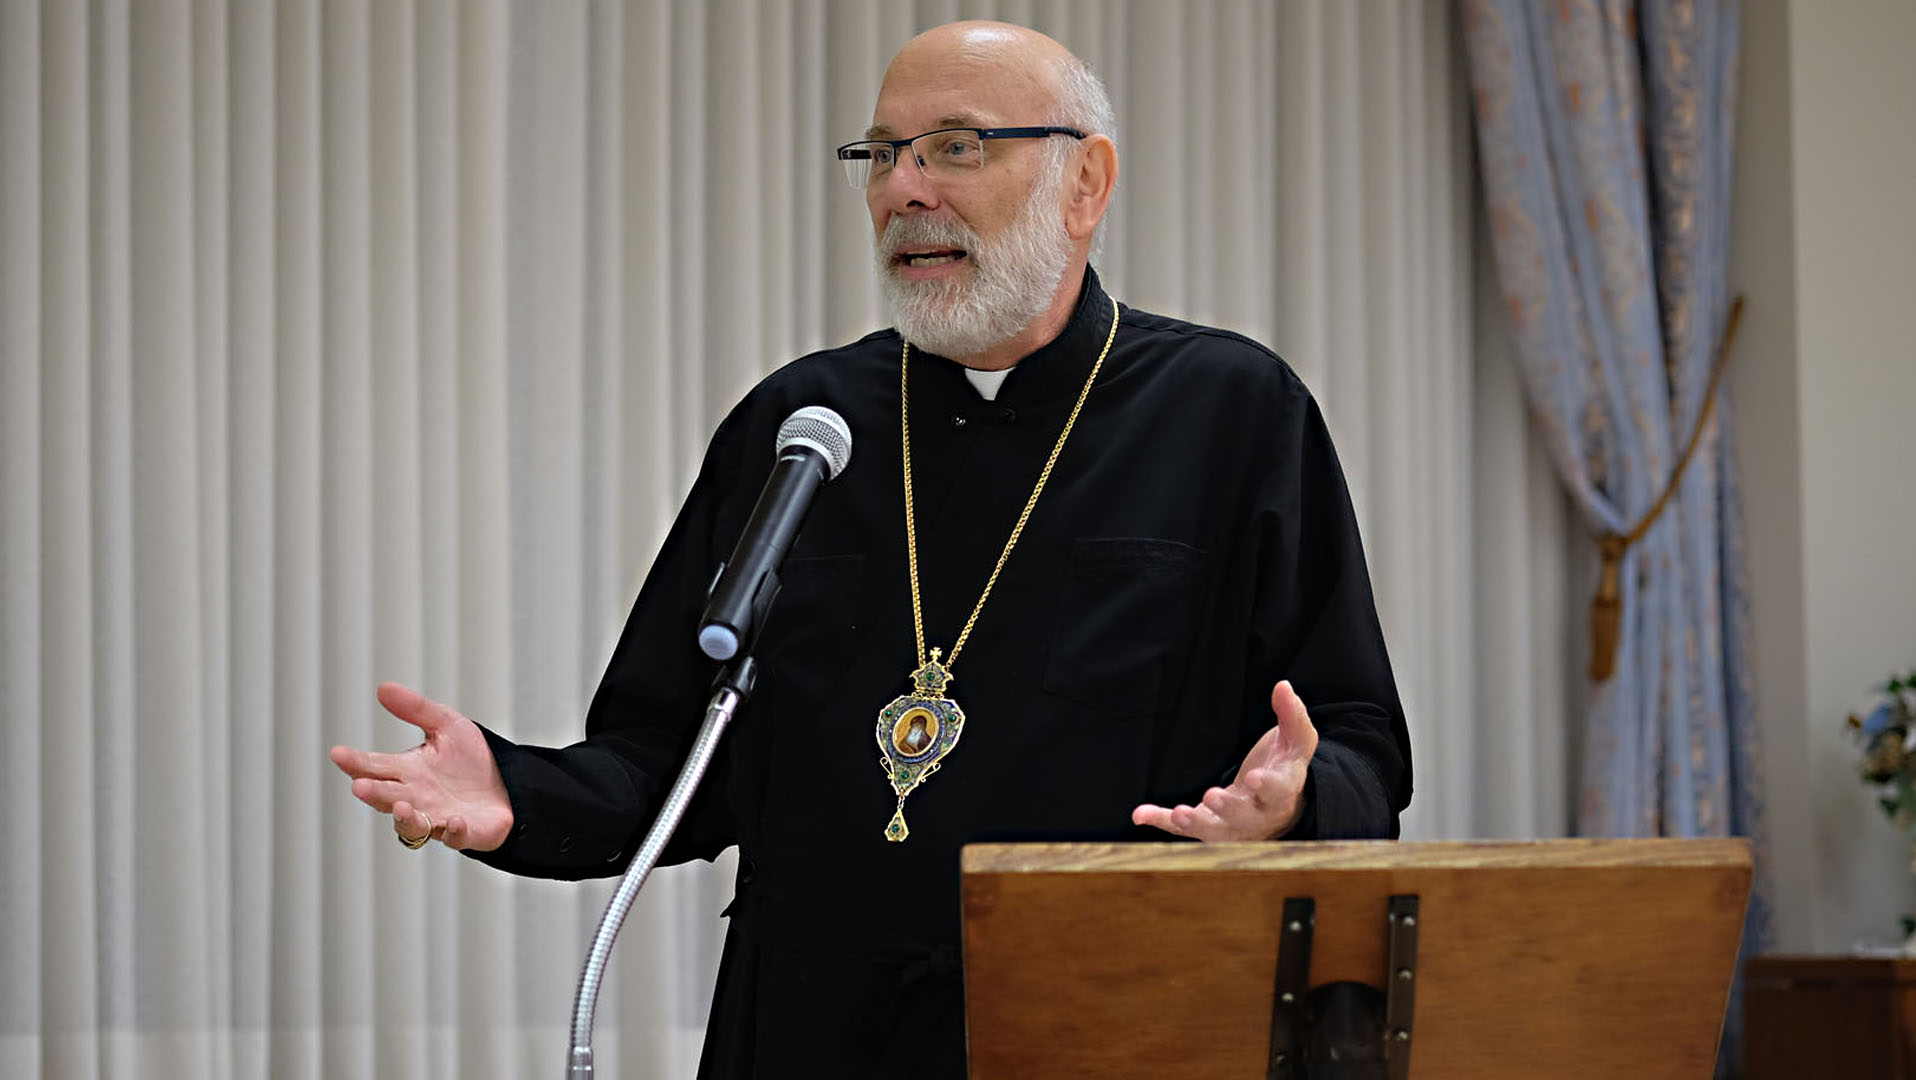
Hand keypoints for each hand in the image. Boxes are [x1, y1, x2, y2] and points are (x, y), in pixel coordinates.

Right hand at [329, 682, 513, 851]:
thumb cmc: (471, 760)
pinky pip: (454, 837)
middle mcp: (416, 797)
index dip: (355, 761)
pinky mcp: (464, 832)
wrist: (509, 784)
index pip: (374, 766)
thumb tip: (383, 687)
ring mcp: (437, 818)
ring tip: (402, 807)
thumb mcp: (447, 725)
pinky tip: (454, 820)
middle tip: (359, 786)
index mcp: (407, 771)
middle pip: (386, 797)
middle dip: (373, 793)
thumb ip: (416, 709)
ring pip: (412, 825)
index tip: (338, 753)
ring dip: (405, 819)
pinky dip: (453, 831)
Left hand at [1131, 679, 1318, 840]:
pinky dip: (1162, 822)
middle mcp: (1257, 816)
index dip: (1268, 787)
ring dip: (1196, 823)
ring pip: (1215, 831)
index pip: (1278, 793)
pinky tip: (1141, 814)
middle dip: (1229, 808)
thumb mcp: (1296, 743)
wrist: (1278, 807)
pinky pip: (1184, 831)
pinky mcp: (1208, 827)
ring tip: (1179, 813)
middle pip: (1245, 818)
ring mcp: (1232, 826)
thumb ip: (1292, 716)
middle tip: (1214, 796)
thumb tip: (1283, 686)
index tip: (1254, 778)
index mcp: (1281, 794)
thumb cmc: (1285, 768)